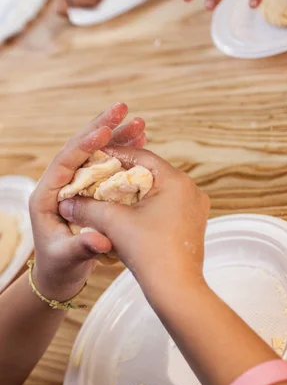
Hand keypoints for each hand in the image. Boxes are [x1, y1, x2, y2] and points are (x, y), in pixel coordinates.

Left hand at [29, 103, 146, 301]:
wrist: (58, 275)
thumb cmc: (58, 268)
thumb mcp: (67, 259)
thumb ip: (82, 248)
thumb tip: (101, 241)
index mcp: (47, 195)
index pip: (65, 161)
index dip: (84, 144)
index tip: (104, 130)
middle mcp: (60, 185)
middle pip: (80, 148)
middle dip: (102, 127)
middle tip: (123, 108)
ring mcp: (76, 186)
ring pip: (96, 154)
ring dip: (117, 137)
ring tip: (139, 123)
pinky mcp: (90, 191)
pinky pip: (106, 166)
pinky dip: (123, 154)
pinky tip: (140, 143)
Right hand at [59, 148, 209, 299]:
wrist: (176, 289)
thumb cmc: (149, 252)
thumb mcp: (113, 223)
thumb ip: (88, 208)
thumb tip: (67, 203)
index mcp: (176, 180)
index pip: (141, 157)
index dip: (114, 156)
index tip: (93, 160)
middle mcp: (191, 189)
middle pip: (150, 173)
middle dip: (122, 177)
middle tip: (98, 178)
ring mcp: (195, 208)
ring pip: (158, 191)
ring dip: (133, 193)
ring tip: (109, 197)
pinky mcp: (193, 224)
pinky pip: (166, 206)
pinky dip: (146, 207)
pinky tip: (127, 215)